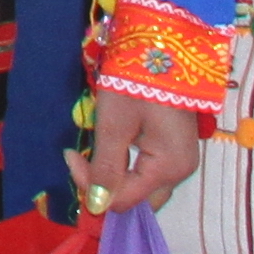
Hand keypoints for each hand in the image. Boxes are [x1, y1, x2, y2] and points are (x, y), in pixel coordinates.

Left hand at [79, 90, 205, 213]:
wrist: (162, 47)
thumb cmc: (136, 82)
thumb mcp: (114, 124)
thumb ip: (105, 167)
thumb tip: (95, 206)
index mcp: (169, 168)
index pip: (124, 200)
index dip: (93, 187)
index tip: (71, 155)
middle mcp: (181, 171)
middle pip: (139, 200)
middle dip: (106, 190)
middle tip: (79, 162)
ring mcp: (181, 161)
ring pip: (144, 188)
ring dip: (116, 180)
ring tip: (90, 158)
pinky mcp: (175, 149)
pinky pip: (149, 172)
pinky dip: (127, 169)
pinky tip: (109, 153)